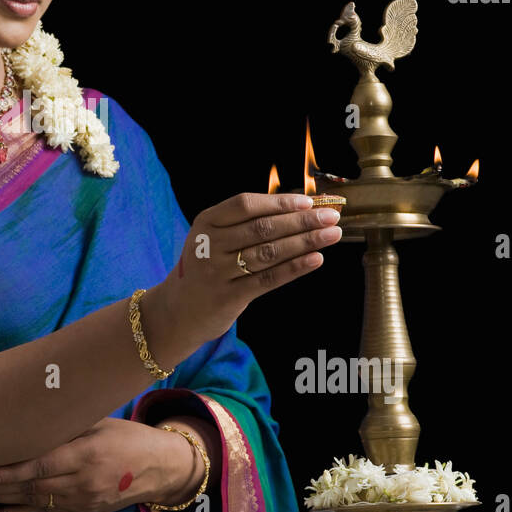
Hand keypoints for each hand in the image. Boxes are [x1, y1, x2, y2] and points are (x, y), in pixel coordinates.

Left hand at [0, 417, 177, 511]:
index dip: (12, 471)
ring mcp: (83, 501)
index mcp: (87, 453)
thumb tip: (29, 410)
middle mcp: (83, 481)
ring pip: (33, 502)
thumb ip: (66, 422)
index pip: (42, 465)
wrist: (159, 468)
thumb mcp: (100, 421)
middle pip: (31, 487)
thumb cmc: (127, 436)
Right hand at [157, 193, 341, 341]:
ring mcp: (217, 272)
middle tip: (332, 217)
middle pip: (262, 228)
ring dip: (305, 241)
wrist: (179, 309)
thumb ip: (247, 222)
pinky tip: (316, 259)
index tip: (309, 202)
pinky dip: (295, 268)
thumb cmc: (207, 266)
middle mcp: (209, 244)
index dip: (279, 202)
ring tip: (331, 235)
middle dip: (302, 220)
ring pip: (269, 252)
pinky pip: (268, 279)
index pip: (246, 204)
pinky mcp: (228, 297)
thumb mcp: (215, 237)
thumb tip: (298, 206)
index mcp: (206, 222)